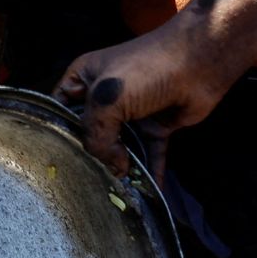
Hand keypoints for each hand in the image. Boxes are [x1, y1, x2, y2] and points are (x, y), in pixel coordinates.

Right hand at [55, 24, 225, 180]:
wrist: (199, 61)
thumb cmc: (146, 69)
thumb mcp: (107, 99)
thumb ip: (97, 137)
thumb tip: (112, 169)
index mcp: (84, 80)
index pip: (60, 110)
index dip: (57, 134)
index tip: (56, 162)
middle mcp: (104, 98)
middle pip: (89, 135)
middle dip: (89, 158)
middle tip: (85, 185)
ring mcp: (131, 114)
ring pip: (118, 148)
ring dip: (118, 170)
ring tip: (113, 196)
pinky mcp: (155, 127)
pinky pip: (148, 155)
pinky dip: (149, 174)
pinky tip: (147, 194)